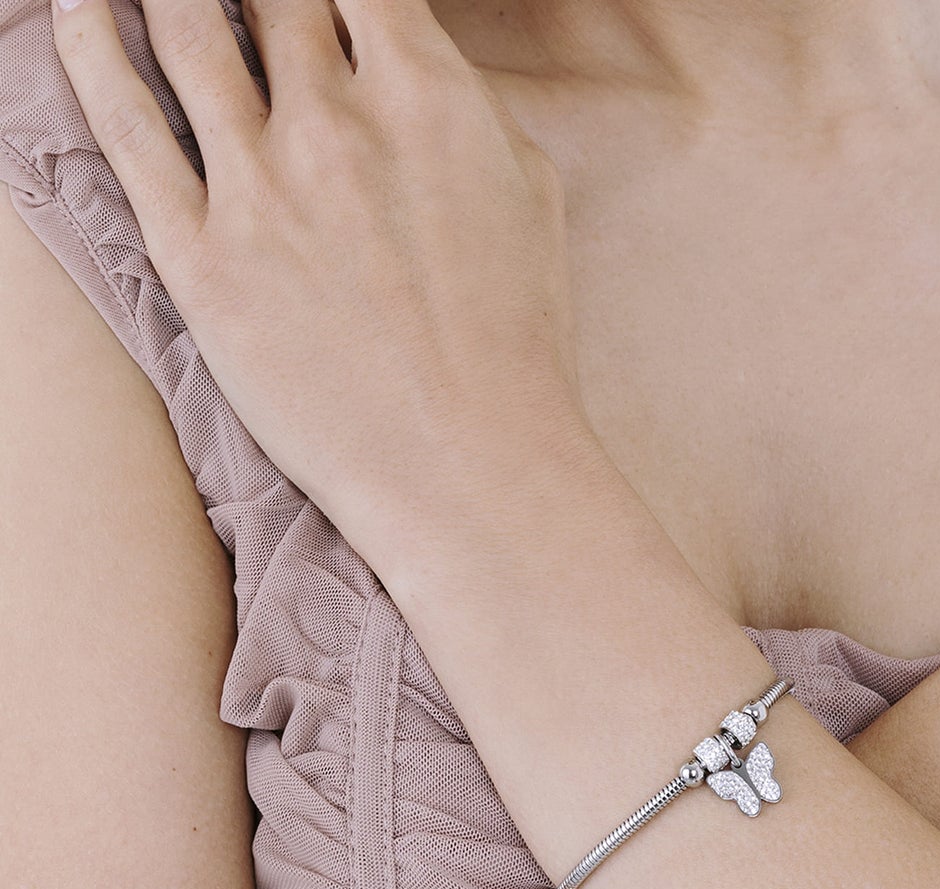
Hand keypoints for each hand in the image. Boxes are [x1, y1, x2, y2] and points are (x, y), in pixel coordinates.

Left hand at [51, 0, 587, 544]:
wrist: (472, 466)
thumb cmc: (517, 344)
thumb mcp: (529, 197)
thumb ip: (464, 107)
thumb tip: (412, 63)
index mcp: (427, 95)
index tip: (322, 1)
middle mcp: (336, 121)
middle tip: (244, 3)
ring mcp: (261, 185)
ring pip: (185, 29)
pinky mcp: (199, 257)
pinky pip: (122, 125)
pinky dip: (91, 45)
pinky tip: (85, 9)